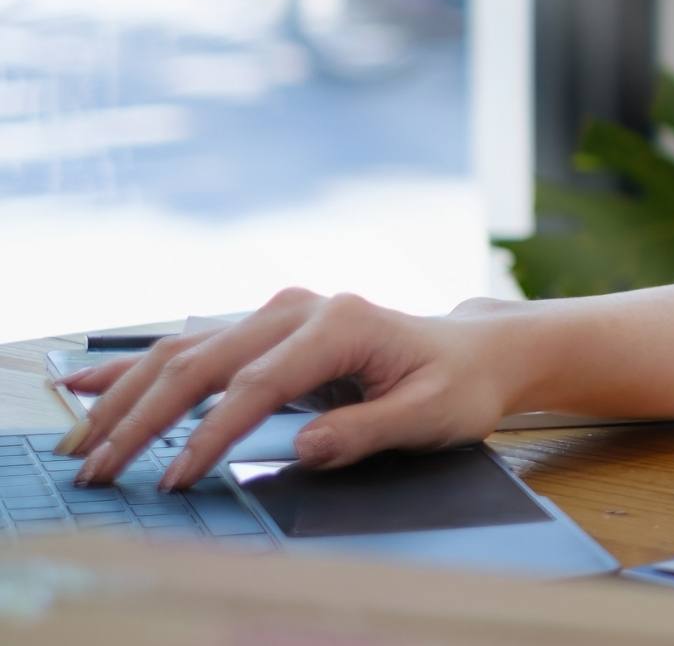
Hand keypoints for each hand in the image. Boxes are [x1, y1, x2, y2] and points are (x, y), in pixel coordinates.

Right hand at [57, 289, 532, 491]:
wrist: (477, 351)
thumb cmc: (458, 385)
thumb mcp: (432, 414)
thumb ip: (368, 430)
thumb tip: (303, 448)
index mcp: (342, 324)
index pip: (257, 385)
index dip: (212, 434)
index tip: (176, 478)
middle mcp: (300, 309)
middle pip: (202, 363)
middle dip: (143, 419)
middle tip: (99, 471)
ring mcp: (278, 314)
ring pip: (183, 352)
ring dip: (126, 399)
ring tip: (82, 446)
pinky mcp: (265, 329)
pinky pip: (190, 348)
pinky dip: (137, 371)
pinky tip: (87, 386)